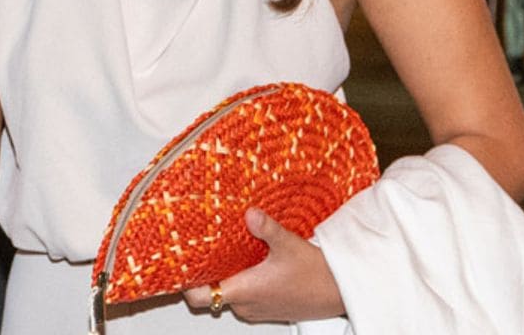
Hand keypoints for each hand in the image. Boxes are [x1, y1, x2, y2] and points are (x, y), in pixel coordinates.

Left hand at [179, 209, 343, 323]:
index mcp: (244, 290)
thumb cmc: (316, 274)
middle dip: (211, 272)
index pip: (198, 297)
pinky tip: (258, 264)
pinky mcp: (268, 309)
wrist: (340, 291)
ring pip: (231, 294)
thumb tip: (249, 213)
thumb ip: (266, 229)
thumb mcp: (290, 245)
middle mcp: (246, 305)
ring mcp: (256, 309)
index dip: (185, 283)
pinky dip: (246, 282)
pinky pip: (246, 297)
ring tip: (236, 253)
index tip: (183, 264)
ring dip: (231, 276)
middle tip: (210, 249)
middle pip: (213, 293)